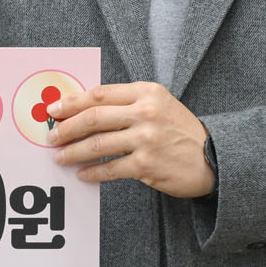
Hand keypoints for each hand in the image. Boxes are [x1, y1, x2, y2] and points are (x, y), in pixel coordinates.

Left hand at [47, 82, 213, 196]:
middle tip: (52, 136)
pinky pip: (110, 168)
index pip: (99, 94)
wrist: (213, 158)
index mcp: (146, 92)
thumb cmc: (179, 131)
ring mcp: (146, 139)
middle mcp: (146, 112)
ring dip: (73, 152)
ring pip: (97, 144)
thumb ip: (126, 103)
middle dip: (66, 128)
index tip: (54, 110)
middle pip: (93, 118)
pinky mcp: (147, 164)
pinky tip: (83, 174)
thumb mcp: (158, 104)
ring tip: (61, 157)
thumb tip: (82, 110)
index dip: (71, 102)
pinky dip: (92, 172)